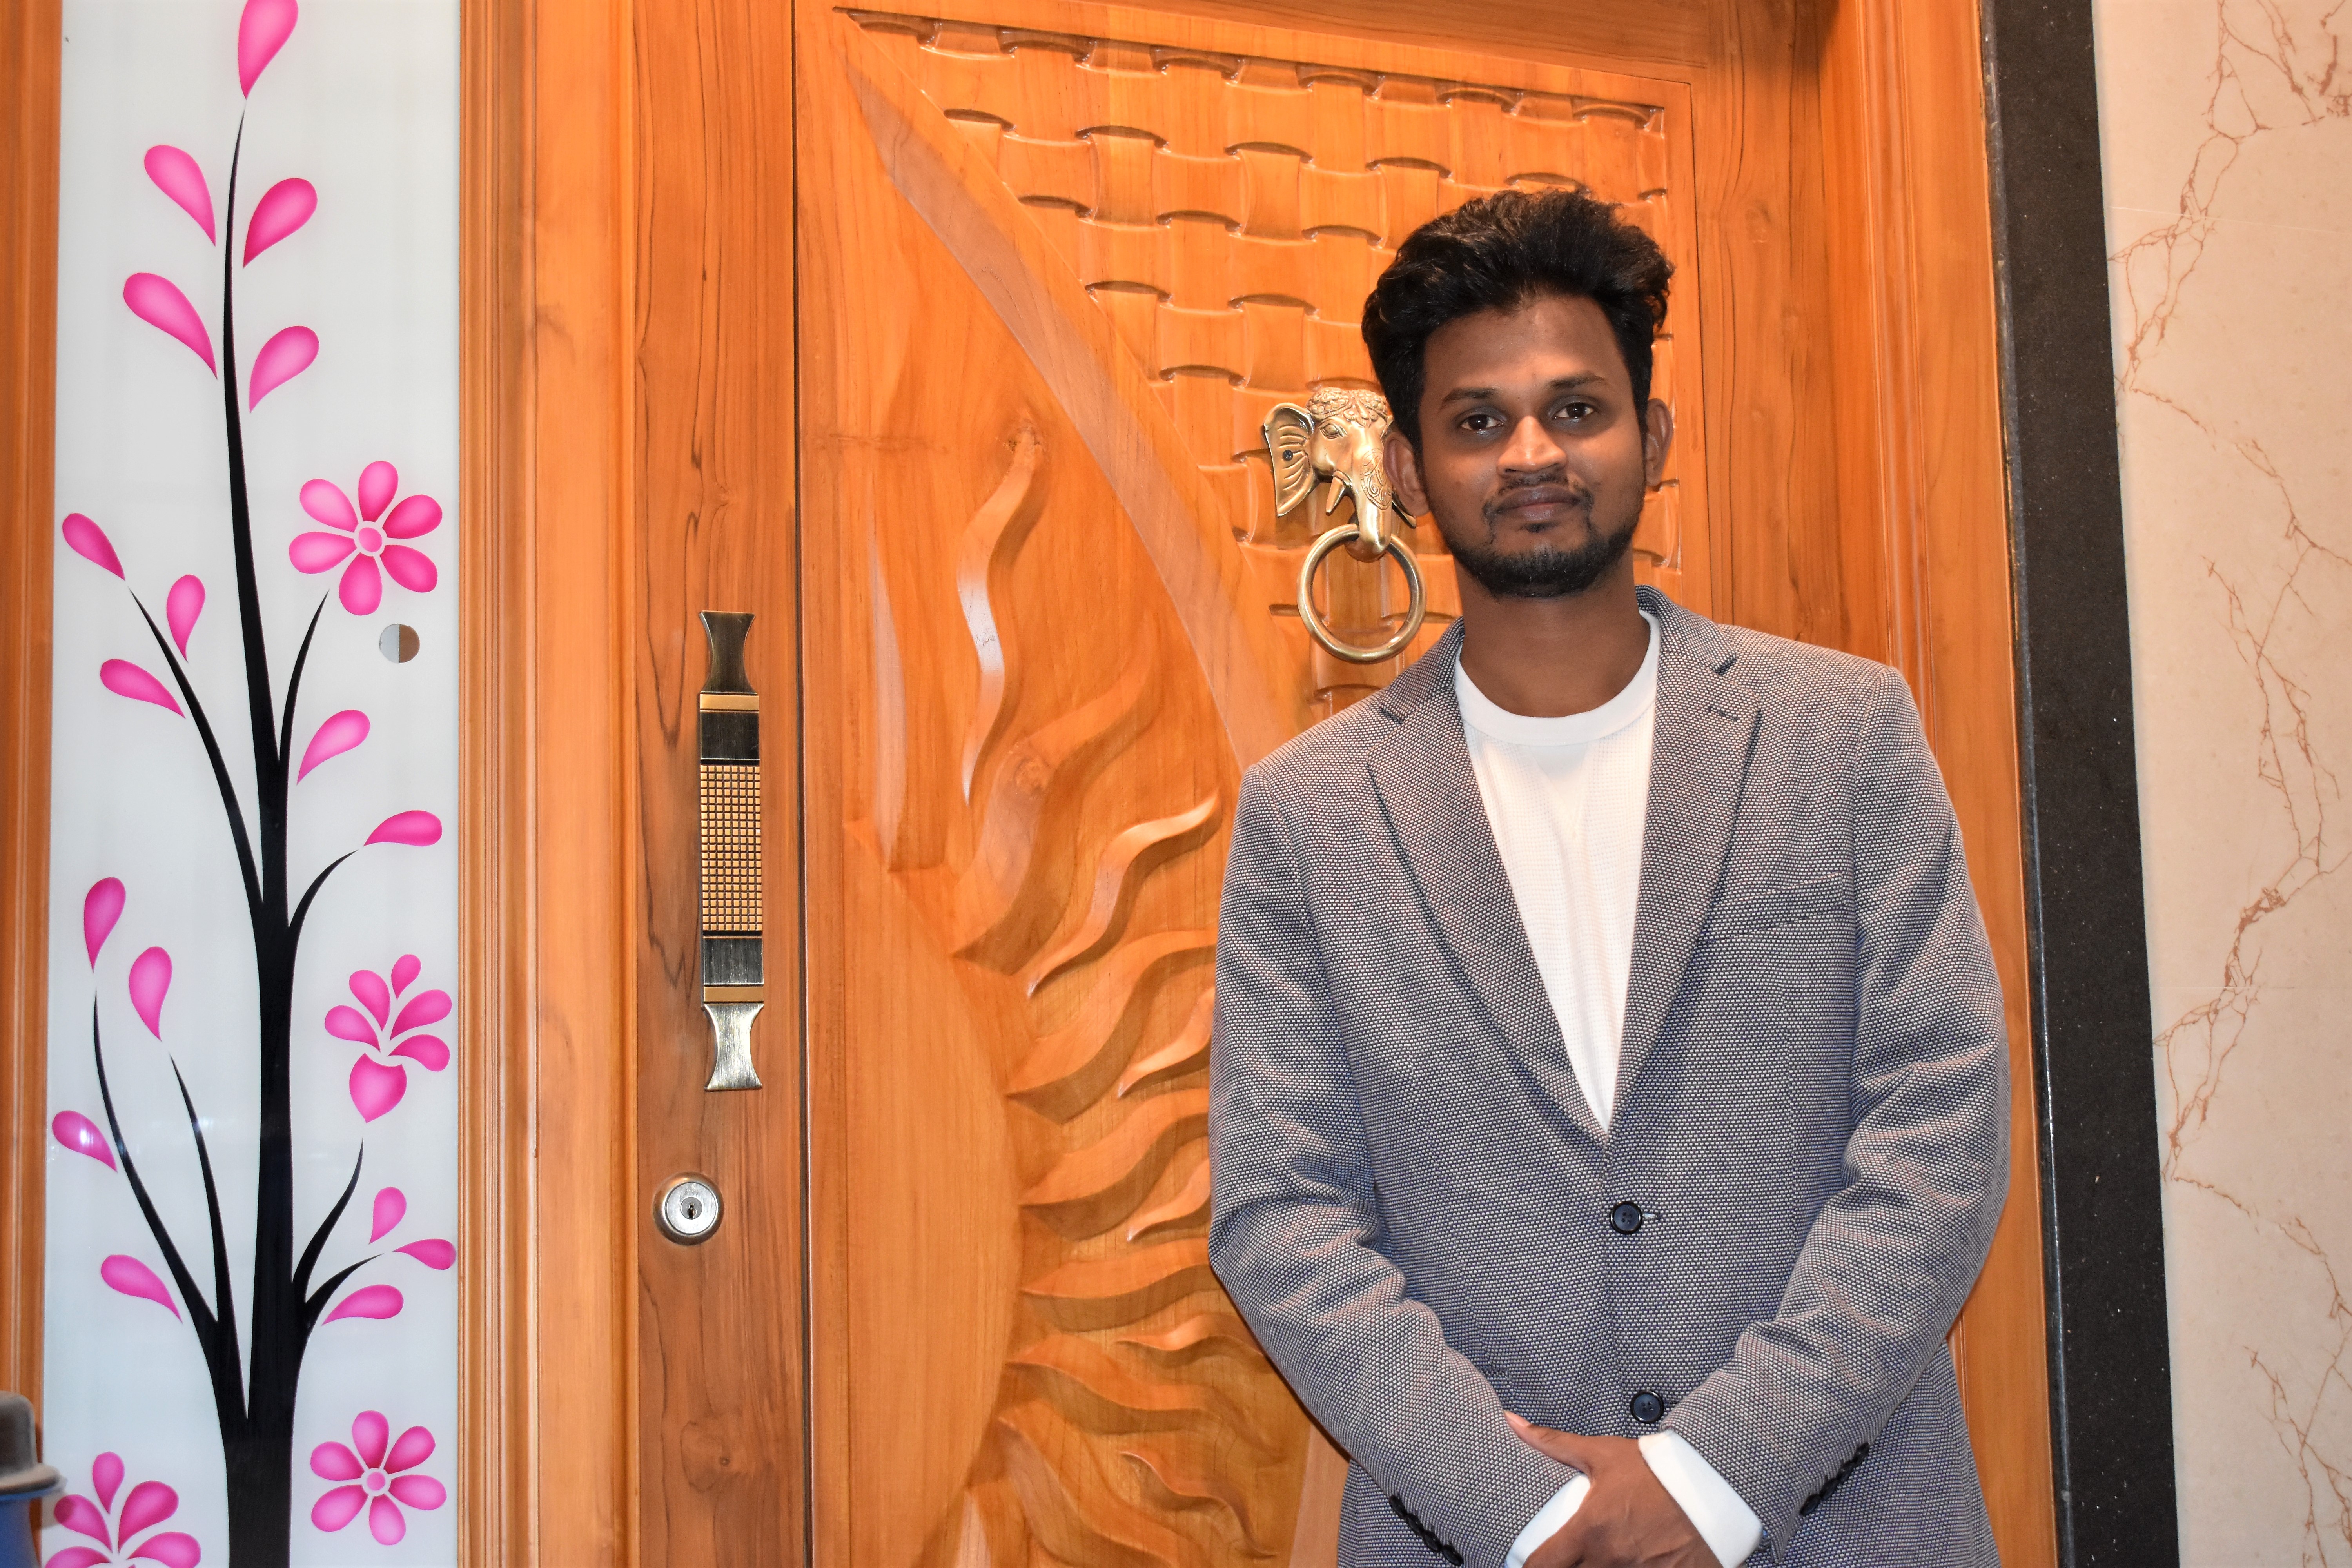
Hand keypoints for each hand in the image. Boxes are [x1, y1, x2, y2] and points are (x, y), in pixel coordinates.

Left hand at [1508, 1414, 1717, 1567]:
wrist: (1714, 1493)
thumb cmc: (1656, 1474)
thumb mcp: (1603, 1455)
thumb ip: (1554, 1442)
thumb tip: (1513, 1421)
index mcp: (1589, 1533)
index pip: (1540, 1567)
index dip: (1527, 1567)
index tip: (1528, 1560)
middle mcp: (1608, 1562)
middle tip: (1559, 1557)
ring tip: (1588, 1558)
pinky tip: (1621, 1563)